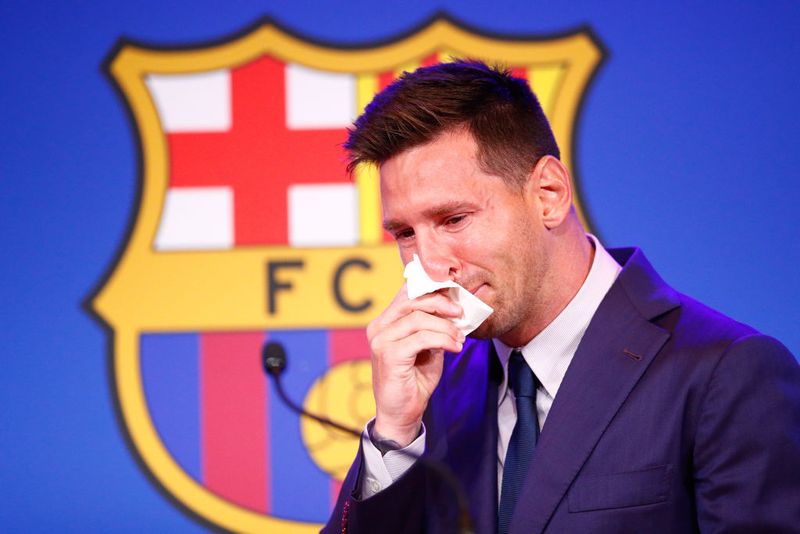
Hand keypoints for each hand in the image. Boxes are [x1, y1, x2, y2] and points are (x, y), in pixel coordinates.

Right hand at [367, 285, 464, 446]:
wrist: (402, 415)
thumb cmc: (414, 381)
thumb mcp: (427, 348)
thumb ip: (433, 327)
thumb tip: (453, 308)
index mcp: (385, 322)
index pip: (406, 293)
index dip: (431, 288)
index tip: (454, 295)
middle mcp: (379, 328)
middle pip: (412, 300)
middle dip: (441, 303)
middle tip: (460, 313)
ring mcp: (381, 341)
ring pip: (418, 319)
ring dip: (445, 326)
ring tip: (459, 338)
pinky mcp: (389, 355)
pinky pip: (421, 338)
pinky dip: (442, 339)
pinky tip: (455, 347)